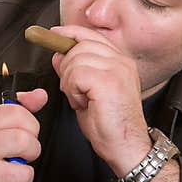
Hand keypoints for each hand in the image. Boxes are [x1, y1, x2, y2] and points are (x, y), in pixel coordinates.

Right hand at [0, 89, 48, 181]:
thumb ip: (19, 109)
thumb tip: (40, 95)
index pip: (17, 113)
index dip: (30, 125)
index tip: (25, 133)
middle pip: (24, 141)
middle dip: (32, 151)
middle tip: (22, 155)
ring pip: (25, 172)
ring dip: (24, 176)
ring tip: (11, 174)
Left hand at [49, 25, 151, 175]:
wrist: (127, 147)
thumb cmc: (110, 126)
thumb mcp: (87, 93)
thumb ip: (74, 72)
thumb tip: (58, 55)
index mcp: (120, 62)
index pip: (91, 35)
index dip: (69, 33)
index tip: (54, 35)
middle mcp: (121, 62)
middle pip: (79, 45)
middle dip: (67, 67)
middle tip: (75, 91)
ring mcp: (116, 69)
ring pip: (74, 60)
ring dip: (70, 83)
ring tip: (83, 100)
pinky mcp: (108, 81)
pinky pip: (75, 74)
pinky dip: (72, 91)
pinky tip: (83, 103)